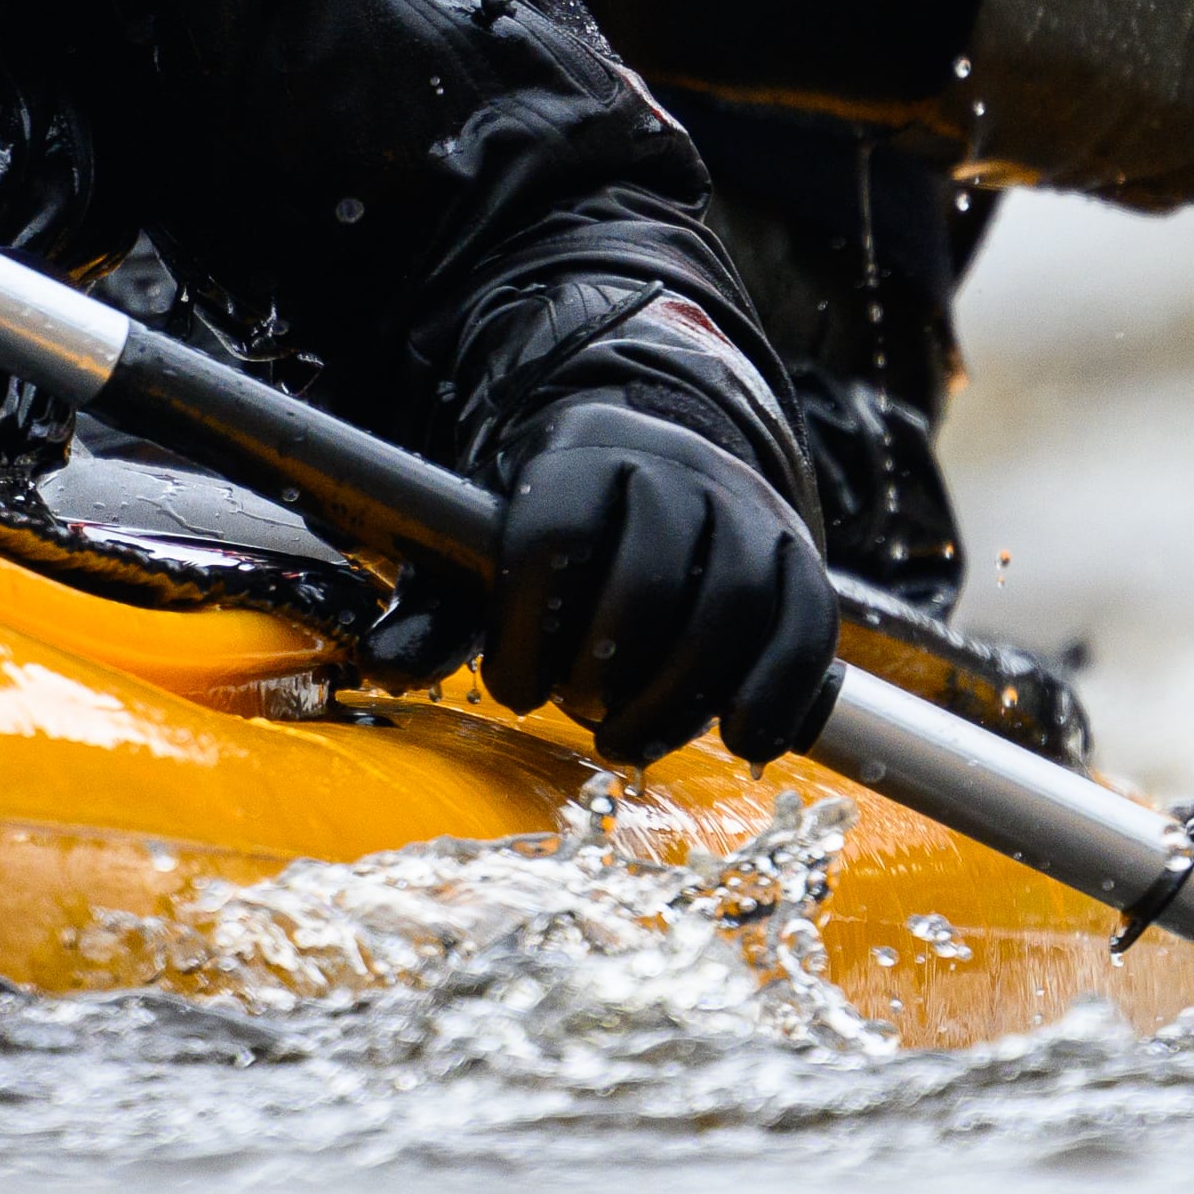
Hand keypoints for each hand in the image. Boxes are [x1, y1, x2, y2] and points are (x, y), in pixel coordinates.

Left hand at [471, 399, 838, 769]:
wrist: (656, 470)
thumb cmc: (560, 530)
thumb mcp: (491, 551)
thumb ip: (440, 610)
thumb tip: (386, 664)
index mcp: (582, 450)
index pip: (555, 535)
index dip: (526, 627)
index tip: (514, 686)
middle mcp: (674, 464)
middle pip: (651, 574)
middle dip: (605, 668)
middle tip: (577, 714)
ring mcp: (747, 508)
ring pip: (732, 602)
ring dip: (679, 697)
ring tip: (628, 743)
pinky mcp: (800, 558)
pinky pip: (807, 626)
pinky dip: (776, 693)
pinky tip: (740, 743)